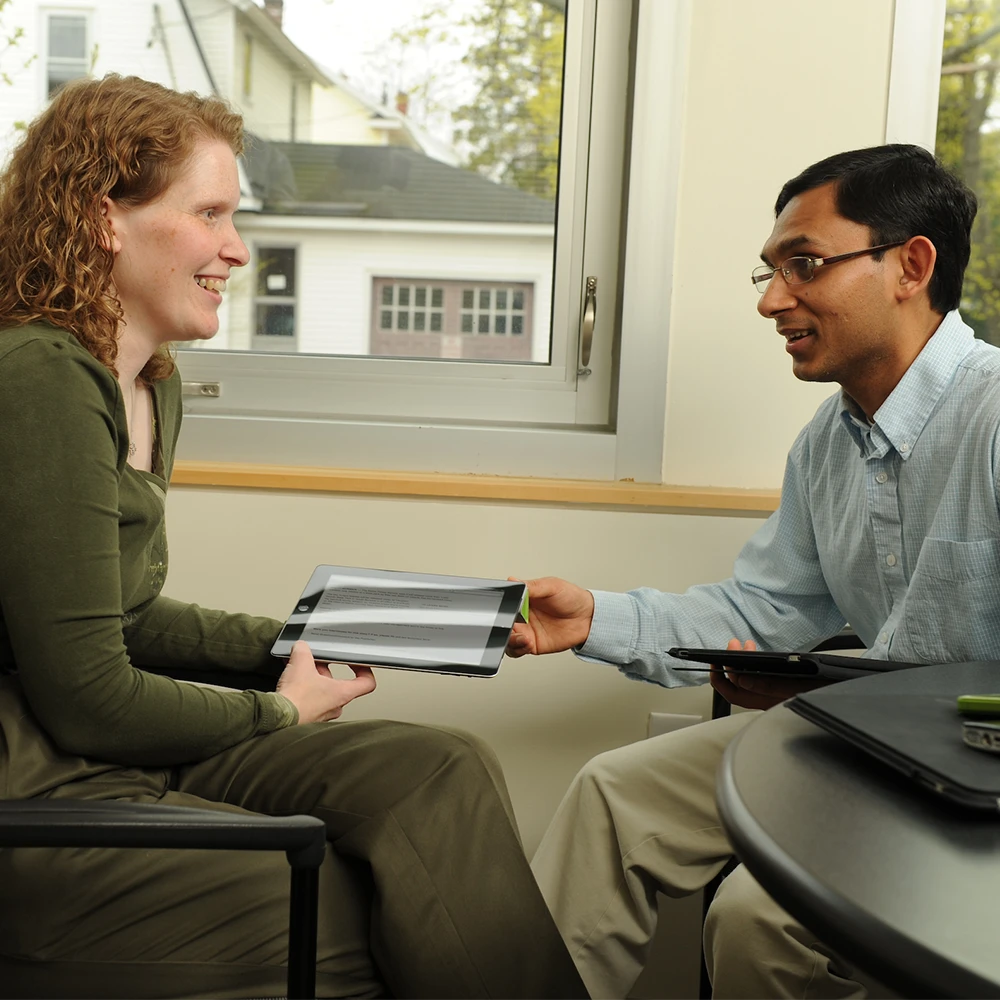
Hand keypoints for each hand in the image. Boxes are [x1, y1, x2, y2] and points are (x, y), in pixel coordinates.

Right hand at [276, 640, 375, 723]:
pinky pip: (308, 701)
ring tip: (298, 671)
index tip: (358, 664)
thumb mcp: (300, 663)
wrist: (277, 719)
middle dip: (325, 671)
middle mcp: (335, 706)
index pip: (367, 683)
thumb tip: (301, 647)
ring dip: (312, 680)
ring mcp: (321, 715)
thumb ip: (303, 650)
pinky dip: (301, 691)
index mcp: (342, 693)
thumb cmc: (295, 700)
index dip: (365, 671)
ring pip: (322, 693)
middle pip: (338, 685)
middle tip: (315, 662)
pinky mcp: (306, 719)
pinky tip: (289, 683)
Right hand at [505, 576, 594, 656]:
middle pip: (501, 623)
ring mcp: (526, 631)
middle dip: (501, 626)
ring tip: (522, 636)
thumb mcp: (551, 586)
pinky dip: (518, 648)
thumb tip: (512, 580)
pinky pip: (517, 650)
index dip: (499, 607)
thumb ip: (531, 586)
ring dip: (509, 639)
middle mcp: (521, 616)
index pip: (503, 604)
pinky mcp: (532, 645)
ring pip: (506, 638)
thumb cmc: (572, 598)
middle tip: (511, 624)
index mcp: (523, 599)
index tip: (501, 609)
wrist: (588, 618)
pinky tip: (526, 642)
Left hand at [709, 638, 829, 710]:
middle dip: (731, 661)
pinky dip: (755, 662)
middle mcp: (767, 700)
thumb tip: (740, 678)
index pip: (733, 692)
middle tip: (733, 642)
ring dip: (742, 659)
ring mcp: (773, 693)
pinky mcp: (782, 686)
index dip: (719, 678)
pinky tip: (758, 652)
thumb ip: (766, 684)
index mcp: (767, 702)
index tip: (715, 660)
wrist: (846, 694)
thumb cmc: (823, 692)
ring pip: (749, 677)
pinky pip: (760, 675)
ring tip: (744, 642)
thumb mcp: (793, 685)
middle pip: (738, 683)